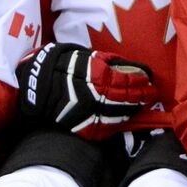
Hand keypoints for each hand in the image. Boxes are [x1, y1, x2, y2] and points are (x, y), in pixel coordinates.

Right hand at [15, 43, 157, 135]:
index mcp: (98, 77)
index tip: (150, 84)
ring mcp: (90, 114)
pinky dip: (116, 125)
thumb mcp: (87, 57)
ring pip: (119, 116)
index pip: (128, 82)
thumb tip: (131, 68)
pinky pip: (105, 129)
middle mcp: (97, 96)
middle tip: (150, 96)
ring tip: (138, 107)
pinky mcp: (83, 128)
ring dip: (131, 112)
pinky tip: (122, 120)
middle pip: (127, 100)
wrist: (36, 86)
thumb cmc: (62, 66)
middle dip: (141, 98)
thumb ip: (110, 63)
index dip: (142, 84)